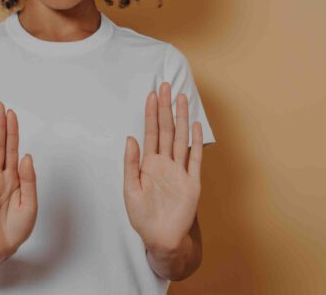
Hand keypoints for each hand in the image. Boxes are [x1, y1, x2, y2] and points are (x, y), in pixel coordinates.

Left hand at [123, 82, 203, 253]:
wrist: (161, 238)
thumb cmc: (143, 216)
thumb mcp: (130, 189)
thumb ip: (131, 164)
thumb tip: (130, 138)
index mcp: (149, 164)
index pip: (151, 133)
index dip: (151, 114)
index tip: (151, 95)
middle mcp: (165, 163)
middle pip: (167, 130)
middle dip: (165, 108)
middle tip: (166, 86)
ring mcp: (180, 171)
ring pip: (181, 138)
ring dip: (181, 118)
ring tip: (181, 98)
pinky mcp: (192, 182)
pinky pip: (195, 159)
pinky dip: (196, 142)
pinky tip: (195, 126)